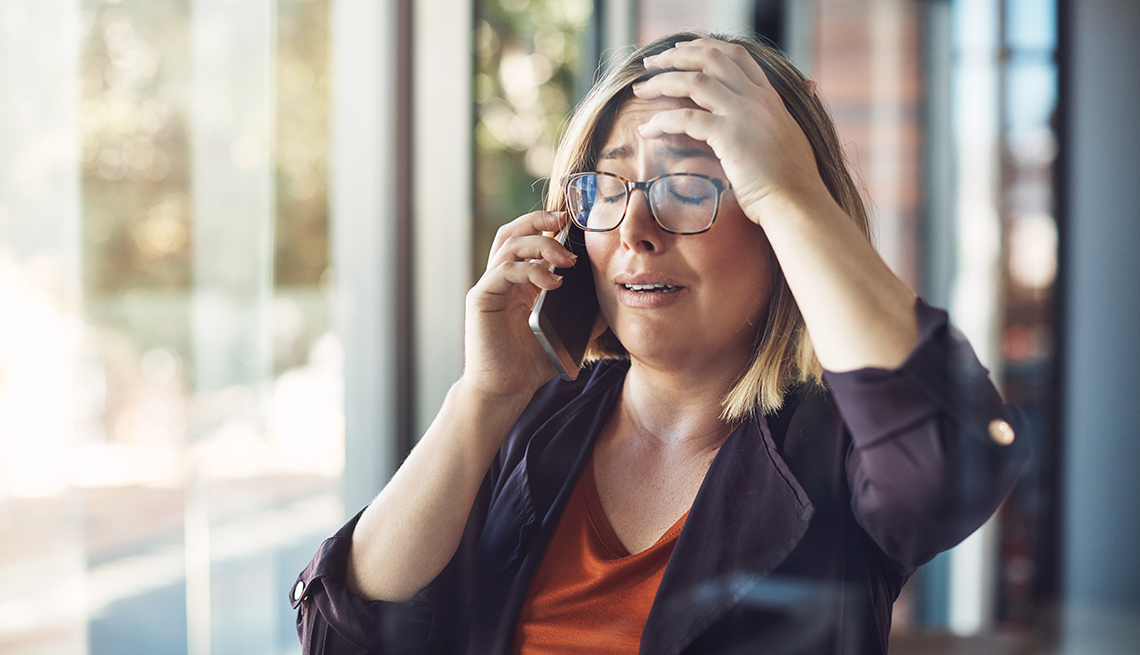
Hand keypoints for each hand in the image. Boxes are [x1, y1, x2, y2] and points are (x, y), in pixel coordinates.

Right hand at [462, 210, 576, 398]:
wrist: (505, 389)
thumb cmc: (530, 364)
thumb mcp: (564, 336)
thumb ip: (583, 321)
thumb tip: (608, 308)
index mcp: (519, 282)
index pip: (527, 240)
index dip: (546, 225)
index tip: (573, 223)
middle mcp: (502, 279)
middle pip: (513, 232)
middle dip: (538, 220)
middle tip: (565, 220)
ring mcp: (490, 287)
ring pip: (509, 245)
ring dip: (541, 245)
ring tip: (567, 260)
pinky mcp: (482, 299)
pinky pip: (503, 271)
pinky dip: (530, 270)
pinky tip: (552, 282)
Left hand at [634, 39, 829, 222]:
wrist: (799, 203)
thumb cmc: (792, 183)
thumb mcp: (790, 139)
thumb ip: (776, 121)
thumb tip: (791, 102)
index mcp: (770, 97)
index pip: (736, 55)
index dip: (705, 47)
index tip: (680, 51)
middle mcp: (757, 98)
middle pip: (711, 57)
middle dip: (676, 56)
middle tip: (651, 63)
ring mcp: (744, 114)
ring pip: (694, 81)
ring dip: (662, 82)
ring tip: (640, 90)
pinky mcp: (729, 136)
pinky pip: (686, 118)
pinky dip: (661, 121)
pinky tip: (646, 130)